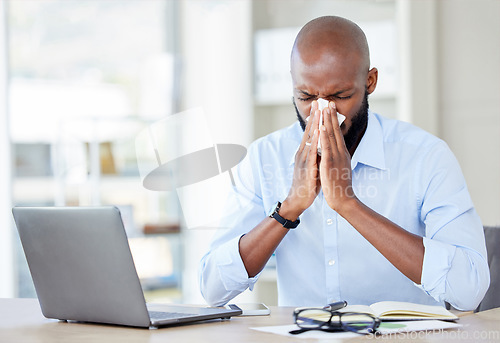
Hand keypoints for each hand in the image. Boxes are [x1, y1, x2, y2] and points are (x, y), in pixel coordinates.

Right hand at [283, 101, 320, 217]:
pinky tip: (318, 133)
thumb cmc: (307, 184)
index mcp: (304, 153)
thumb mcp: (312, 166)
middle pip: (309, 132)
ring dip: (314, 125)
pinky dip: (315, 141)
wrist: (298, 200)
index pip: (310, 133)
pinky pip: (311, 152)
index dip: (315, 120)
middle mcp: (302, 153)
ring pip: (310, 139)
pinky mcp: (307, 168)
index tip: (319, 107)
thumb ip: (316, 155)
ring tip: (319, 112)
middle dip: (314, 116)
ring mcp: (303, 160)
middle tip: (318, 102)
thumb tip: (323, 146)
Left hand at [319, 102, 356, 212]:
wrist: (343, 200)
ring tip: (324, 109)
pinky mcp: (330, 165)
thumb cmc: (339, 186)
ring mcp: (336, 158)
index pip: (337, 133)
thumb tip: (334, 150)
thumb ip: (336, 158)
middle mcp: (340, 153)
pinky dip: (323, 137)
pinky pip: (326, 148)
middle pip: (335, 131)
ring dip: (327, 122)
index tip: (330, 108)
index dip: (333, 120)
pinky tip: (320, 128)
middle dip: (331, 116)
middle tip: (328, 101)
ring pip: (331, 136)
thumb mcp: (339, 168)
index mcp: (341, 154)